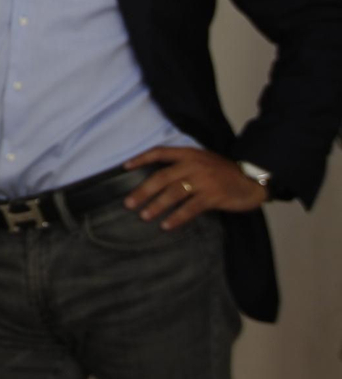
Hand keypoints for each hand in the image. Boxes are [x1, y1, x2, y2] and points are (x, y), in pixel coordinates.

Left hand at [123, 147, 267, 229]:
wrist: (252, 179)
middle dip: (143, 191)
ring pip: (174, 193)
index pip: (159, 152)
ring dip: (157, 205)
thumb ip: (183, 164)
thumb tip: (158, 178)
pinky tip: (167, 226)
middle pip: (162, 177)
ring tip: (144, 216)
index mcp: (189, 153)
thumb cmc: (224, 172)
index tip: (125, 167)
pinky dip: (177, 217)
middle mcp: (193, 164)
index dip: (141, 158)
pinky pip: (190, 208)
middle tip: (129, 203)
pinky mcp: (213, 196)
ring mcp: (203, 180)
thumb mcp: (202, 160)